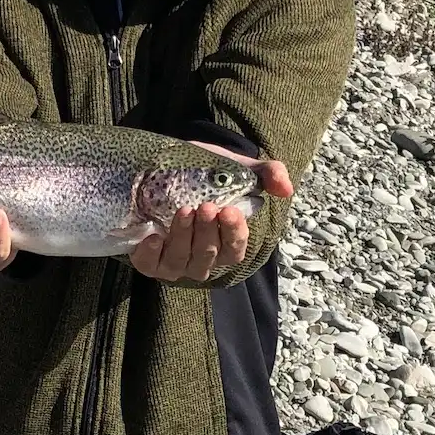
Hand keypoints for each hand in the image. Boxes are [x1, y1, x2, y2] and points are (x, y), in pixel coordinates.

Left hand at [128, 144, 290, 282]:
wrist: (168, 167)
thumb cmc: (206, 175)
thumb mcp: (237, 169)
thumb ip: (267, 174)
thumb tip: (286, 189)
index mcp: (226, 243)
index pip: (235, 248)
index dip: (235, 233)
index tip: (230, 211)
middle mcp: (202, 258)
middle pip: (209, 255)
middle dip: (208, 232)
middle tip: (206, 206)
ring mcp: (175, 261)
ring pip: (181, 261)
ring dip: (183, 238)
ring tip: (183, 211)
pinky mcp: (148, 259)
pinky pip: (150, 266)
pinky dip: (151, 255)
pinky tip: (152, 237)